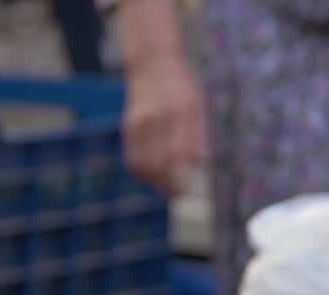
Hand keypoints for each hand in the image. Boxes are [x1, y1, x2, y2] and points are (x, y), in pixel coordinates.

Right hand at [122, 54, 206, 194]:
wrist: (152, 64)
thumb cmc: (181, 87)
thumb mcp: (198, 106)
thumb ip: (199, 135)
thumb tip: (200, 166)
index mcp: (181, 112)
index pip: (182, 155)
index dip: (186, 177)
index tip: (192, 193)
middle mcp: (159, 118)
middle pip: (160, 164)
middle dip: (170, 186)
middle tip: (179, 196)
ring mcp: (140, 122)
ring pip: (144, 166)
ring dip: (155, 182)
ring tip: (167, 188)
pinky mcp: (128, 126)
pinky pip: (133, 158)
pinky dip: (143, 172)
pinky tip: (153, 174)